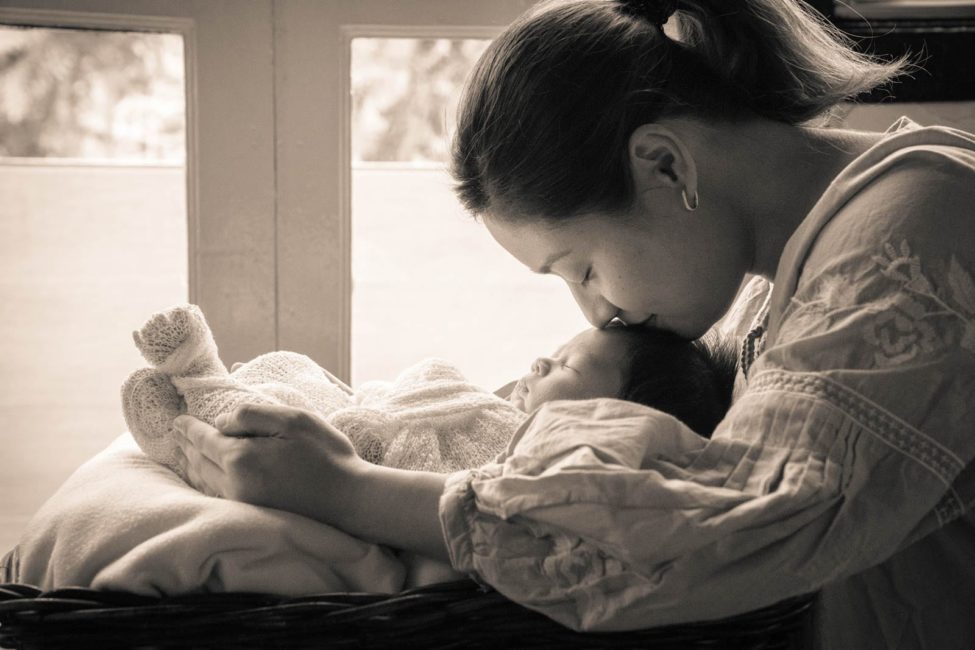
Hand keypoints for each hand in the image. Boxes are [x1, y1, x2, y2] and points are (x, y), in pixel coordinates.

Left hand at [173, 404, 365, 525]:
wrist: (349, 499)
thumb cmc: (326, 454)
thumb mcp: (293, 420)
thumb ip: (253, 415)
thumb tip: (222, 422)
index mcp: (241, 457)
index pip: (204, 439)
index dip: (189, 428)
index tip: (177, 421)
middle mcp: (234, 484)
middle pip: (200, 462)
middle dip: (187, 445)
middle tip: (176, 434)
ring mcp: (242, 503)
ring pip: (205, 481)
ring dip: (193, 465)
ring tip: (185, 453)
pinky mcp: (252, 514)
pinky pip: (217, 495)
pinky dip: (205, 482)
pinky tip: (206, 477)